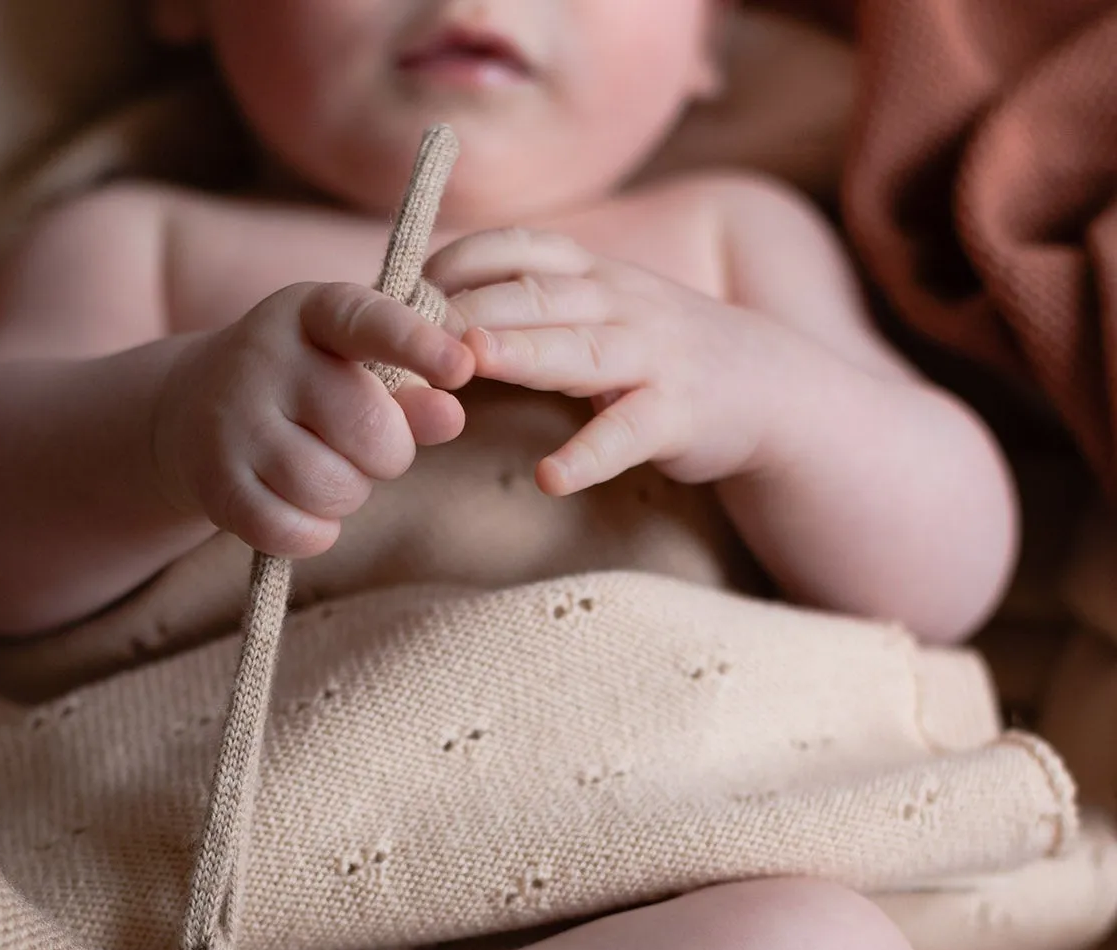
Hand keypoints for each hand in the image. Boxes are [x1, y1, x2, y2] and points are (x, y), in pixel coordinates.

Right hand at [153, 282, 472, 556]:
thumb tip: (451, 416)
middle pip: (367, 428)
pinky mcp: (215, 482)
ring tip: (331, 475)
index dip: (416, 345)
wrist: (191, 410)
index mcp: (310, 312)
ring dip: (349, 497)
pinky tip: (306, 513)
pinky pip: (292, 531)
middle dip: (390, 455)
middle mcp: (264, 357)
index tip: (460, 367)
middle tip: (371, 452)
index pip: (366, 321)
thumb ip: (411, 393)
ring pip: (331, 487)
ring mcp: (232, 420)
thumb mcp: (356, 371)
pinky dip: (314, 535)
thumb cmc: (304, 389)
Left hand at [426, 228, 783, 495]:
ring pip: (579, 349)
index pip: (519, 248)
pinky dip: (590, 454)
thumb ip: (532, 305)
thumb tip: (437, 309)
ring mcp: (653, 356)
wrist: (772, 388)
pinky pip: (629, 433)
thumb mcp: (599, 311)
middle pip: (535, 295)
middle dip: (468, 308)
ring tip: (469, 363)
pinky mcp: (679, 414)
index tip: (401, 287)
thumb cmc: (660, 353)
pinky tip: (552, 476)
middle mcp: (620, 303)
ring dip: (522, 352)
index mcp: (593, 275)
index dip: (460, 262)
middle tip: (403, 330)